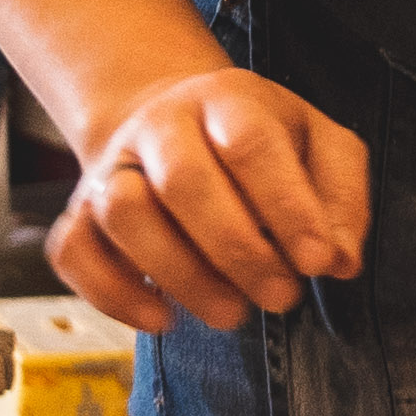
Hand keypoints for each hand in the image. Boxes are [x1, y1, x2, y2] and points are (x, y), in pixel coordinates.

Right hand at [51, 65, 369, 331]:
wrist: (172, 123)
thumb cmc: (258, 144)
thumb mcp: (320, 146)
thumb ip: (341, 195)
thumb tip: (340, 259)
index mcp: (227, 98)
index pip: (250, 142)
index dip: (288, 207)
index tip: (318, 263)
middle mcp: (160, 124)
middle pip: (183, 180)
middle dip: (238, 251)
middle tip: (281, 297)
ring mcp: (113, 166)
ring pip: (124, 213)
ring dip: (181, 275)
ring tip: (232, 312)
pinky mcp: (79, 212)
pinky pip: (73, 251)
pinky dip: (113, 293)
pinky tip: (162, 318)